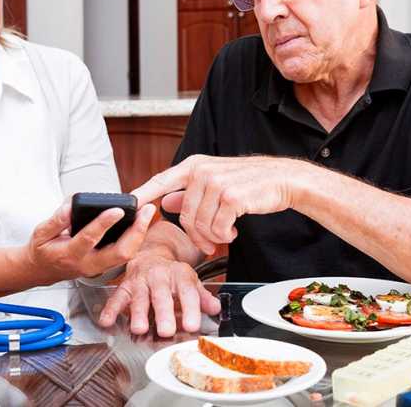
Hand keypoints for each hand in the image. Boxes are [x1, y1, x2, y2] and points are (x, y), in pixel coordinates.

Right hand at [26, 200, 155, 283]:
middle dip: (136, 231)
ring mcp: (99, 268)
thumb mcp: (41, 233)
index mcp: (70, 254)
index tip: (117, 209)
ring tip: (146, 213)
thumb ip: (57, 219)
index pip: (90, 238)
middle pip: (120, 253)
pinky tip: (140, 223)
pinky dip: (135, 238)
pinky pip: (125, 254)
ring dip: (139, 234)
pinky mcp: (105, 266)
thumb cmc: (43, 250)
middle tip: (145, 210)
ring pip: (126, 255)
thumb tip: (71, 205)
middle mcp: (88, 264)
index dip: (104, 223)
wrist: (42, 271)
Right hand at [98, 252, 220, 336]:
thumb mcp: (190, 282)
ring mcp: (141, 281)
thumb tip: (216, 309)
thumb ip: (202, 297)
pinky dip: (111, 309)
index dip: (190, 308)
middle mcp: (160, 276)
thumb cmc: (172, 275)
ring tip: (140, 329)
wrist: (150, 255)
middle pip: (161, 295)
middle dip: (163, 313)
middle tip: (166, 330)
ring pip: (139, 297)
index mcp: (180, 275)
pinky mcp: (125, 286)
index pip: (187, 292)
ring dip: (138, 313)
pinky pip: (117, 297)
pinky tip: (107, 321)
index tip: (192, 325)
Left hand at [131, 155, 301, 253]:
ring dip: (212, 237)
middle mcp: (202, 170)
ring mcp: (216, 182)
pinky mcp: (231, 197)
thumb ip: (189, 192)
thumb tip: (165, 200)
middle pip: (183, 215)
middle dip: (195, 236)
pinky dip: (225, 235)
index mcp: (195, 165)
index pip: (161, 180)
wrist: (283, 180)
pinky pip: (217, 228)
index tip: (127, 205)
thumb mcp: (216, 182)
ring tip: (225, 234)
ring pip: (199, 224)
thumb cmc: (249, 183)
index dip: (142, 194)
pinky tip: (234, 230)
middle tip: (209, 244)